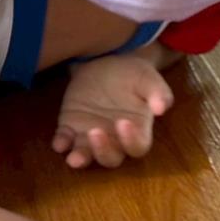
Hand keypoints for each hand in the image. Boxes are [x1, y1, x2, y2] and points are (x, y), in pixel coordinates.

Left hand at [53, 55, 173, 168]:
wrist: (106, 62)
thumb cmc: (133, 75)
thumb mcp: (148, 78)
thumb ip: (158, 93)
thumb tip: (161, 108)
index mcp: (137, 130)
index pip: (137, 146)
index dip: (131, 140)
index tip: (123, 122)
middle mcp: (114, 139)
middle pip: (111, 157)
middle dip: (103, 151)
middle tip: (96, 132)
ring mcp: (90, 135)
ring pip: (87, 154)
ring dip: (81, 157)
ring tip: (74, 158)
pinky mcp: (71, 126)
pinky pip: (65, 140)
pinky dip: (62, 144)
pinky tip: (58, 143)